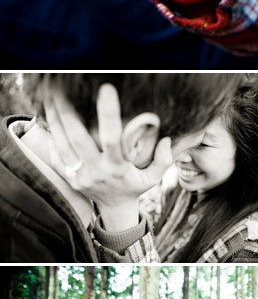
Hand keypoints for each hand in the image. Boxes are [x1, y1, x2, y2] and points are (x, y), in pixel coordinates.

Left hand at [44, 80, 168, 229]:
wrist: (115, 209)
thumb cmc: (135, 186)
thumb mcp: (153, 177)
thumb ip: (163, 160)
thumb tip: (166, 140)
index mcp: (118, 168)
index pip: (112, 138)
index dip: (108, 114)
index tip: (106, 89)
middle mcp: (97, 171)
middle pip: (78, 138)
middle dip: (68, 112)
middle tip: (61, 89)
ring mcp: (81, 176)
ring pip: (63, 144)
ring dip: (55, 120)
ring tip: (50, 97)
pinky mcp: (70, 179)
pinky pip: (56, 156)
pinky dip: (51, 137)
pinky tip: (49, 118)